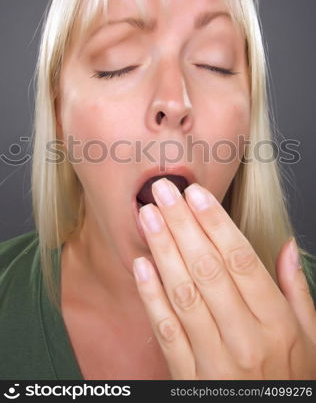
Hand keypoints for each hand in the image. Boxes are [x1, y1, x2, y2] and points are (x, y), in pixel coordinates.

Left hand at [133, 178, 315, 378]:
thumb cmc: (290, 380)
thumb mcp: (311, 339)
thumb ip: (297, 291)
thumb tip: (288, 246)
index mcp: (277, 324)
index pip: (241, 260)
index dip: (216, 223)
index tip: (196, 194)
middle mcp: (246, 338)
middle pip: (208, 269)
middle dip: (182, 224)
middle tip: (162, 191)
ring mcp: (215, 360)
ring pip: (184, 293)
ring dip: (163, 250)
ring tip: (148, 216)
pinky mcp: (188, 377)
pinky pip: (167, 330)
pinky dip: (151, 296)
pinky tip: (141, 265)